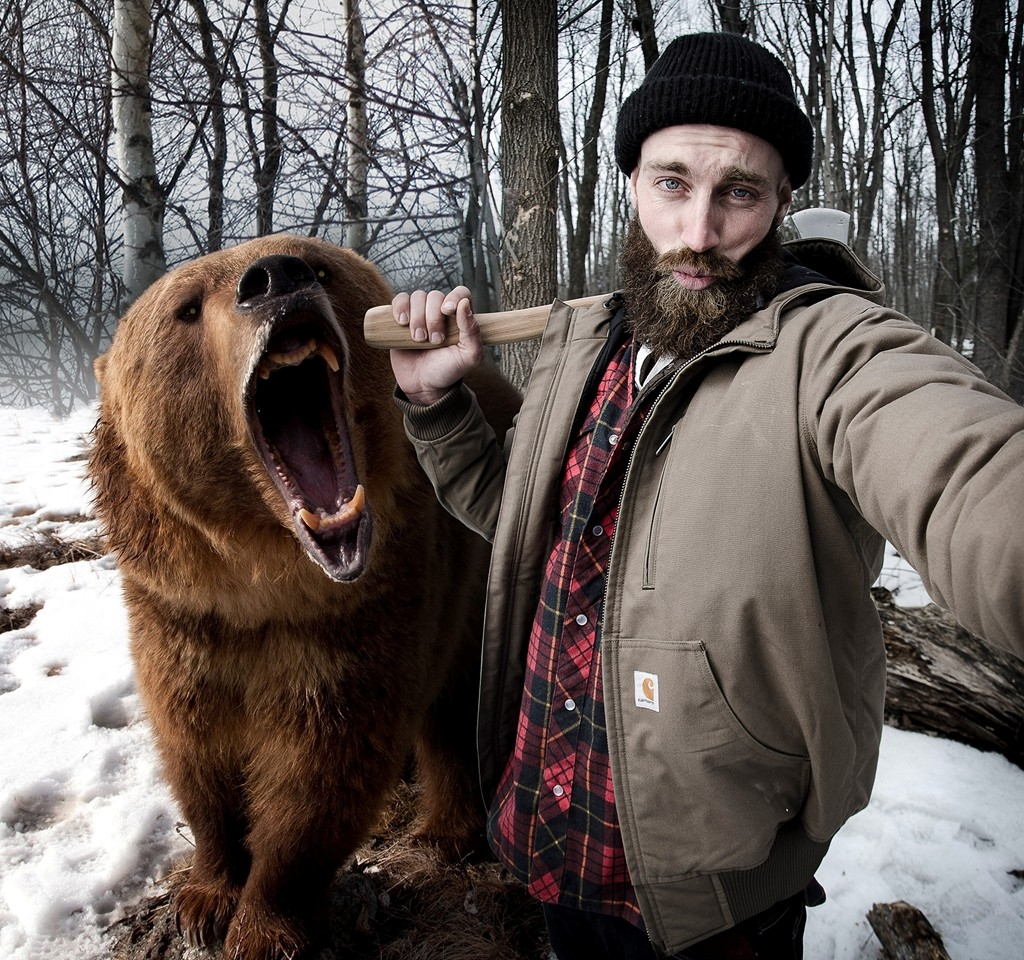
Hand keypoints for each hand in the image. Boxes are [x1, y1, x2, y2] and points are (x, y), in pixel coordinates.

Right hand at [389, 287, 483, 404]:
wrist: (423, 385)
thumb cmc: (448, 370)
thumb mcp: (468, 357)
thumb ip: (472, 332)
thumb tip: (464, 304)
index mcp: (460, 317)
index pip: (460, 293)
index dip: (453, 297)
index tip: (447, 311)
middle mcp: (440, 311)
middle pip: (435, 295)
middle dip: (433, 318)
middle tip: (434, 340)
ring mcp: (420, 313)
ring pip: (417, 297)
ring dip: (417, 318)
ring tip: (419, 339)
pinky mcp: (402, 318)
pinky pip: (399, 300)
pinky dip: (400, 308)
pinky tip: (402, 323)